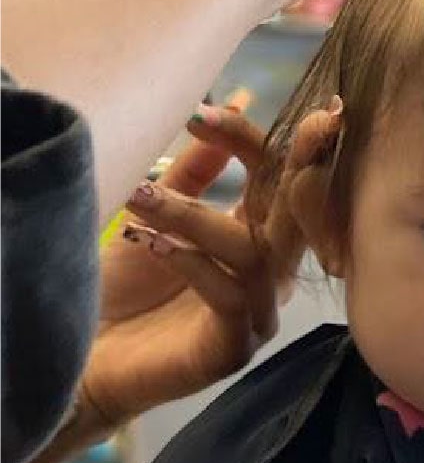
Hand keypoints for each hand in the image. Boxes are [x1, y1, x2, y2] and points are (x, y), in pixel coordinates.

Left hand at [80, 99, 342, 431]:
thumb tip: (235, 99)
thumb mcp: (159, 215)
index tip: (206, 109)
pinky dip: (194, 264)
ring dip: (197, 217)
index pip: (279, 179)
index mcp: (260, 237)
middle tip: (263, 126)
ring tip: (143, 196)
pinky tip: (154, 244)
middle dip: (291, 163)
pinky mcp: (236, 348)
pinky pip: (230, 297)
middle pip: (296, 212)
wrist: (88, 362)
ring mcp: (260, 313)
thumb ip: (196, 169)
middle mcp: (272, 273)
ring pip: (257, 253)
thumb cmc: (126, 289)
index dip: (253, 141)